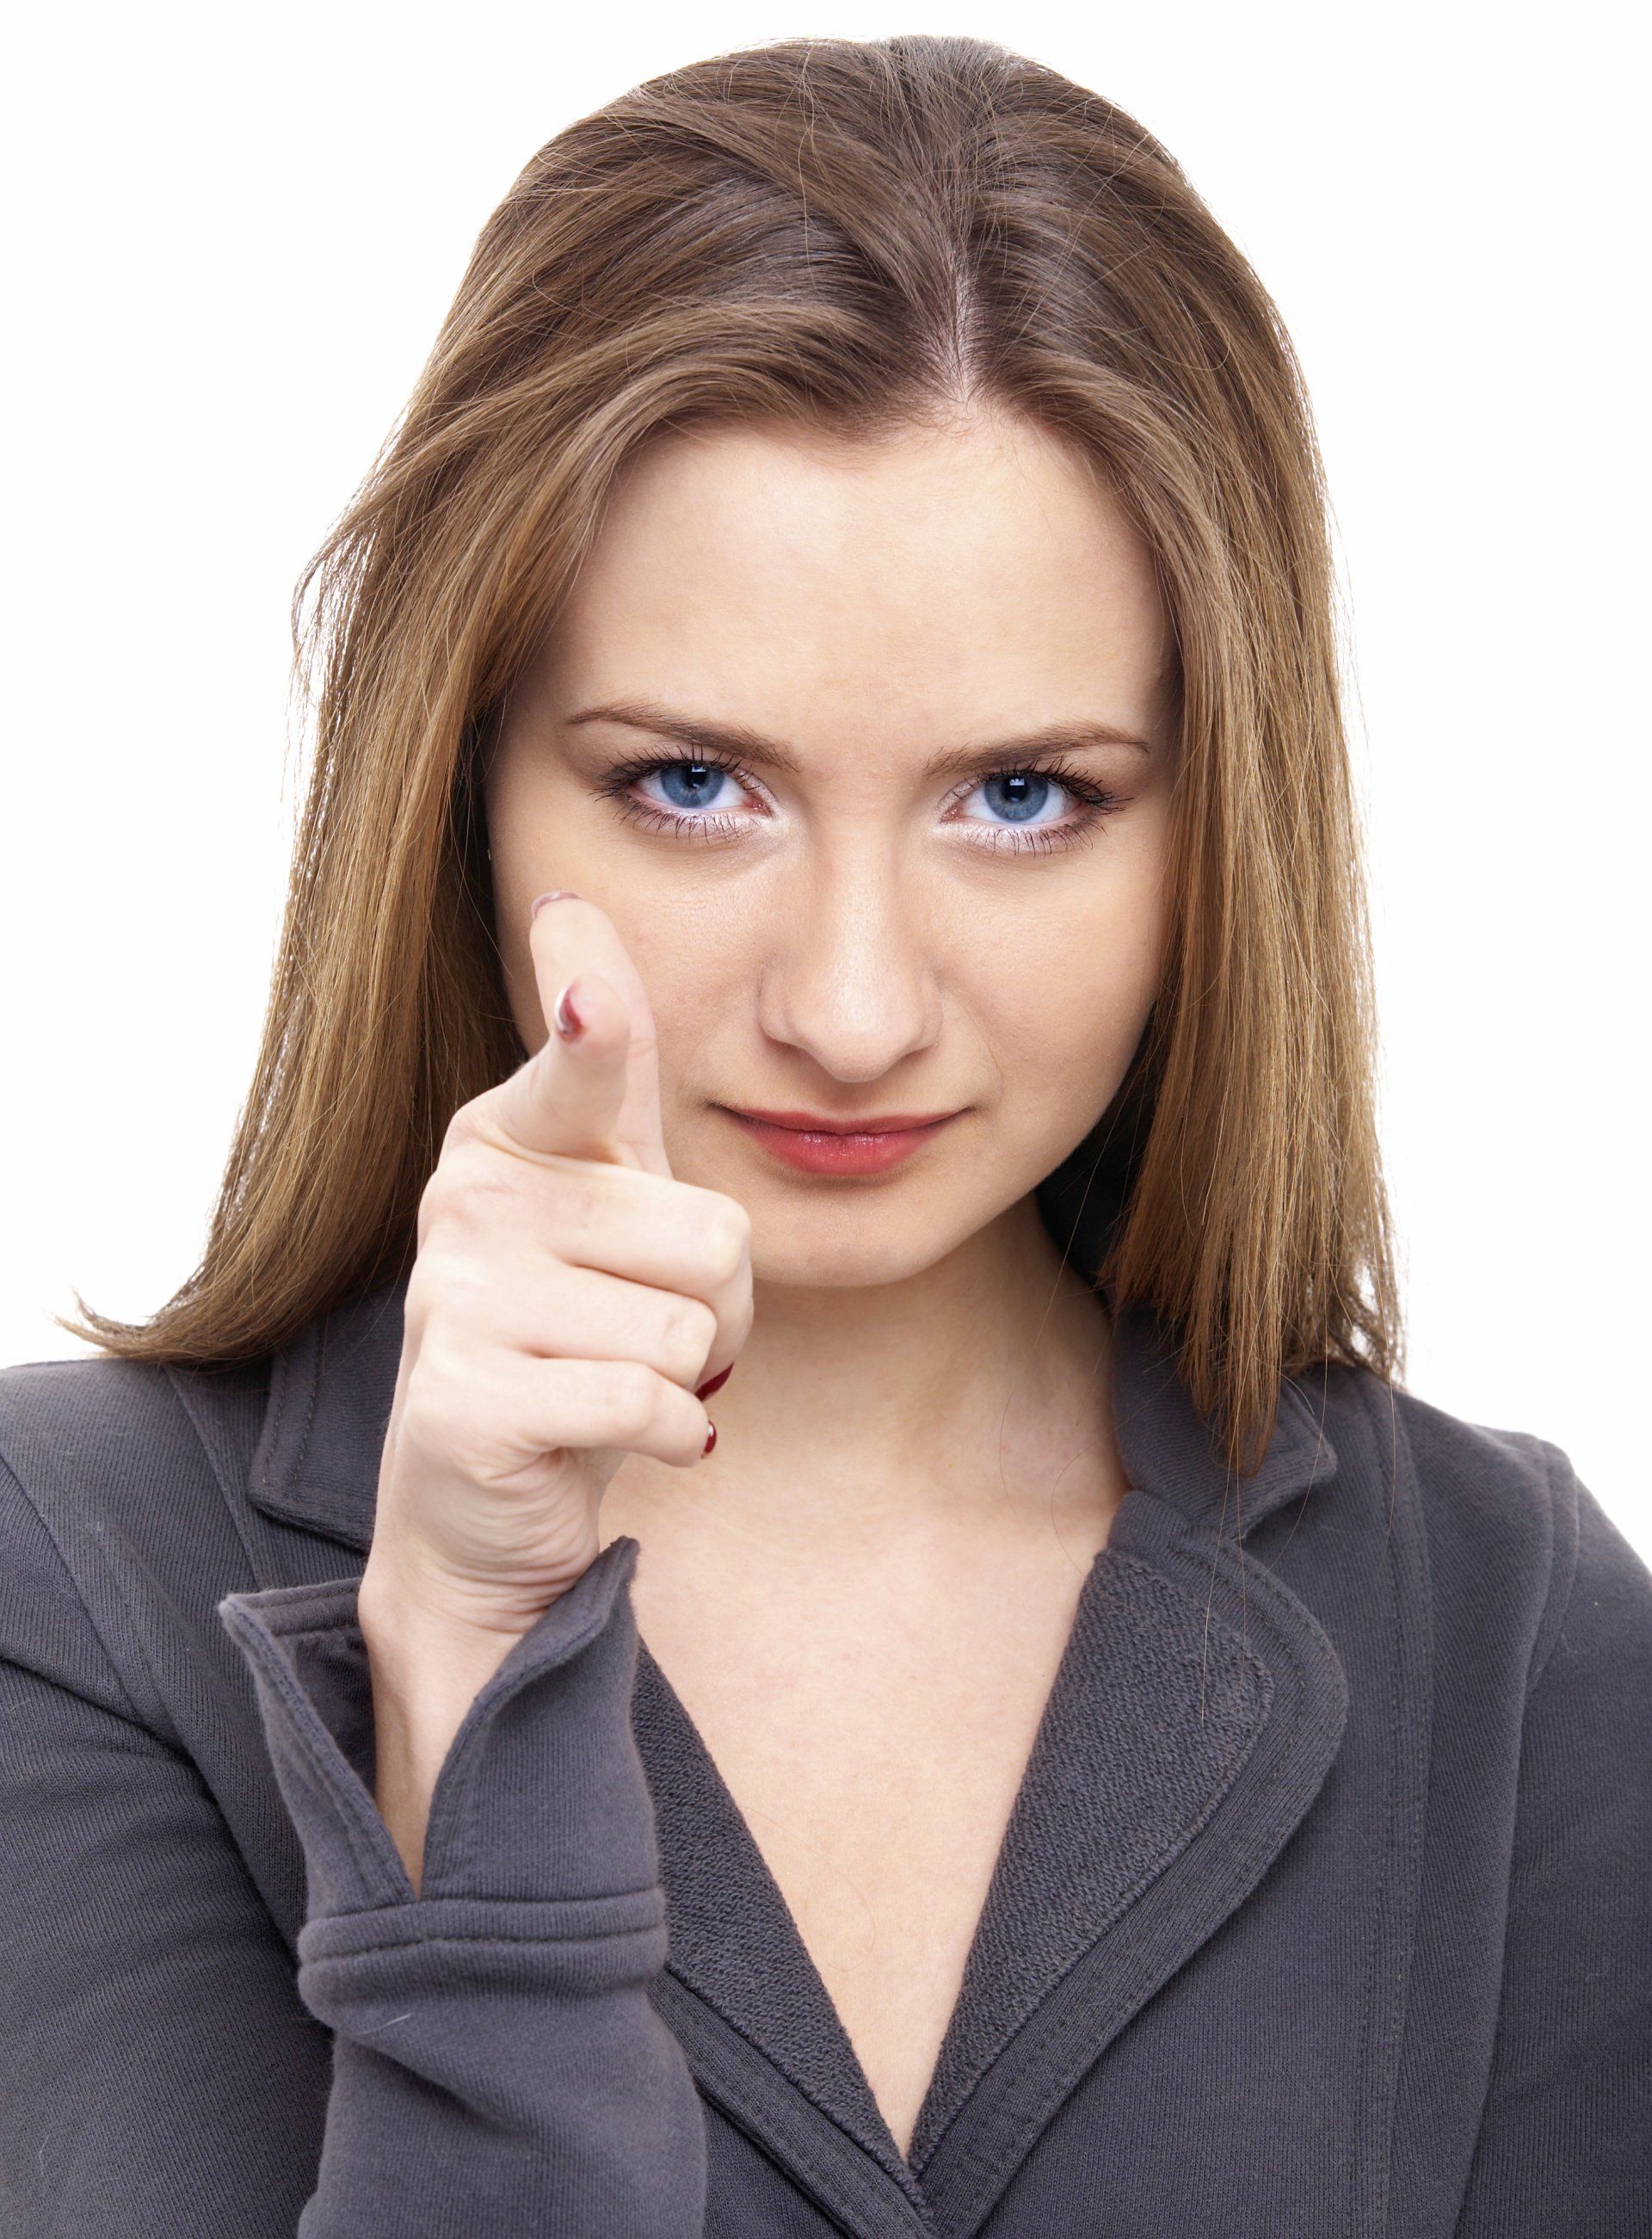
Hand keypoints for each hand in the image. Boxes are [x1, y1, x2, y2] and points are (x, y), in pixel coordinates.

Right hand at [355, 894, 751, 1881]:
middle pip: (713, 1236)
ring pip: (689, 1328)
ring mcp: (455, 1299)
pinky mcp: (465, 1402)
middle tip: (639, 1336)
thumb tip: (573, 907)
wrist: (489, 1502)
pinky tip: (611, 1438)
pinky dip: (669, 1436)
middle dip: (717, 1311)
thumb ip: (605, 1069)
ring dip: (689, 1379)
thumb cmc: (576, 1330)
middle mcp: (469, 1198)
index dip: (592, 1023)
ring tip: (615, 1382)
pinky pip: (649, 1401)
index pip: (579, 1058)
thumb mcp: (608, 1193)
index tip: (587, 983)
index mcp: (509, 1133)